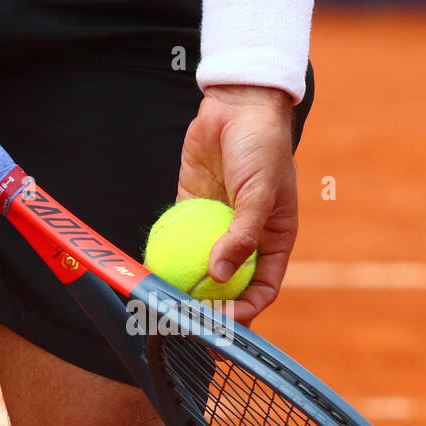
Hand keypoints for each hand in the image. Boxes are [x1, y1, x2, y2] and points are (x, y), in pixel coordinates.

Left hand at [176, 84, 298, 323]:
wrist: (237, 106)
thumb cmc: (262, 148)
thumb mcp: (259, 193)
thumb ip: (241, 235)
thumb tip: (219, 275)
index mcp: (273, 240)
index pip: (262, 288)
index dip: (245, 309)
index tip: (223, 320)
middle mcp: (246, 239)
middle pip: (229, 286)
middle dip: (211, 307)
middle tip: (188, 320)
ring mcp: (217, 226)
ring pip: (200, 267)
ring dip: (185, 286)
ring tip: (166, 303)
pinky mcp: (191, 209)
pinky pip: (178, 238)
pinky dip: (167, 254)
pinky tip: (151, 269)